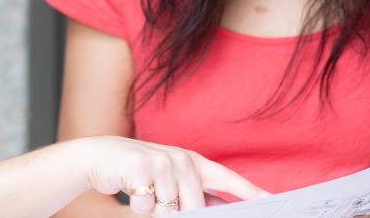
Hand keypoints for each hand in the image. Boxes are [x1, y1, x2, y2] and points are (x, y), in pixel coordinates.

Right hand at [77, 136, 265, 216]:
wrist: (99, 156)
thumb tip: (216, 210)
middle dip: (175, 213)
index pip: (227, 179)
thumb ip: (195, 195)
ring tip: (142, 191)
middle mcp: (182, 159)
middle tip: (156, 199)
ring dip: (152, 209)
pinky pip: (145, 206)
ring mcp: (162, 161)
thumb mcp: (171, 180)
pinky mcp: (140, 166)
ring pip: (167, 210)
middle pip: (193, 208)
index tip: (270, 199)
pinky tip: (129, 187)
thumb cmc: (139, 172)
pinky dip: (136, 205)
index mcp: (194, 163)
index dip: (249, 190)